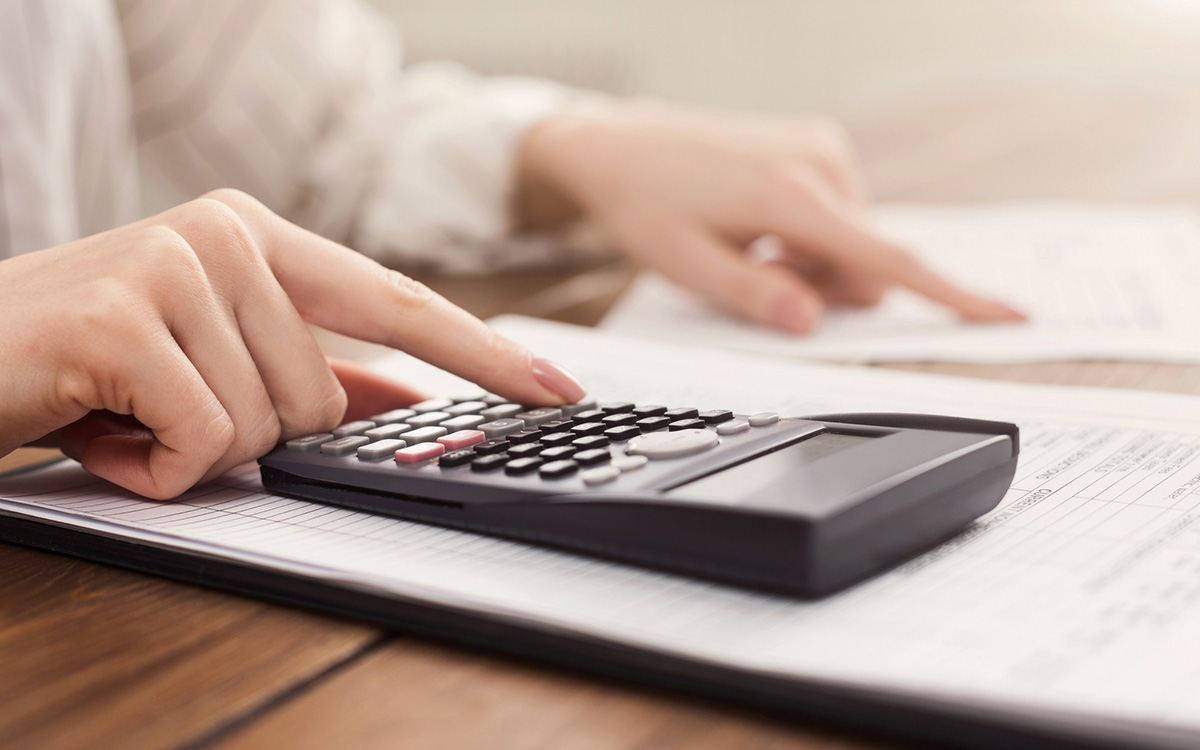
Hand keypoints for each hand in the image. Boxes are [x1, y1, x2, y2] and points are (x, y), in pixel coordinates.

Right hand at [0, 190, 585, 498]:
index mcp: (258, 236)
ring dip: (195, 450)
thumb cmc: (84, 362)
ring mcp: (176, 263)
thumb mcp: (208, 358)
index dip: (484, 352)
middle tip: (167, 406)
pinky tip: (105, 430)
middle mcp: (227, 235)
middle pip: (327, 398)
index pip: (399, 303)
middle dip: (252, 433)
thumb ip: (305, 367)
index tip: (554, 388)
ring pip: (269, 426)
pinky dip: (155, 469)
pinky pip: (206, 442)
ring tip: (128, 412)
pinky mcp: (124, 314)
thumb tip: (399, 397)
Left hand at [518, 102, 1022, 332]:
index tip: (1009, 315)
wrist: (620, 146)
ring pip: (853, 244)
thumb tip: (810, 321)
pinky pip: (838, 216)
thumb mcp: (685, 266)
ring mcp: (820, 150)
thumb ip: (752, 297)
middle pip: (867, 265)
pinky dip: (807, 237)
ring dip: (812, 265)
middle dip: (823, 291)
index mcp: (791, 197)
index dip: (951, 296)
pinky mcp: (814, 147)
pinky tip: (758, 225)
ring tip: (750, 247)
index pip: (885, 260)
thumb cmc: (645, 203)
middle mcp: (820, 164)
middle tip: (757, 279)